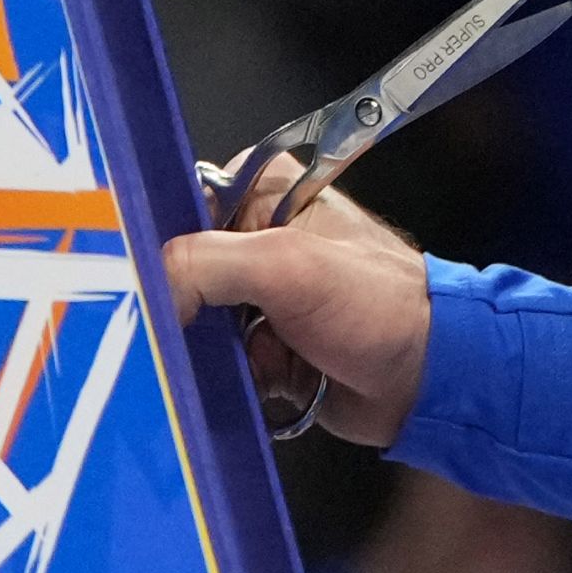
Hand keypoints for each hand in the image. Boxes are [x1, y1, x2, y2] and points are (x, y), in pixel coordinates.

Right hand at [157, 180, 435, 447]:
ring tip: (243, 357)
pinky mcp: (262, 345)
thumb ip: (207, 264)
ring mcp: (259, 296)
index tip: (146, 285)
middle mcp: (257, 239)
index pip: (181, 209)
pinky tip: (259, 380)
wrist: (425, 377)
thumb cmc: (382, 304)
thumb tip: (147, 287)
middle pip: (180, 272)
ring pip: (193, 324)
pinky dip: (229, 377)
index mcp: (265, 192)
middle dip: (183, 310)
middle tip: (195, 331)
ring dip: (209, 351)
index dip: (160, 249)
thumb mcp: (287, 267)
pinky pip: (216, 363)